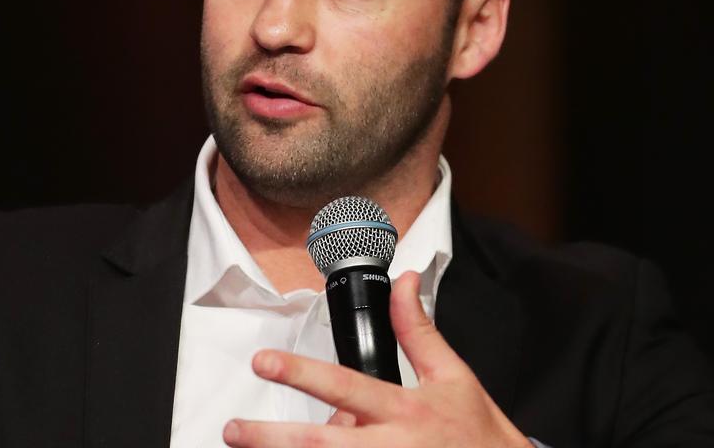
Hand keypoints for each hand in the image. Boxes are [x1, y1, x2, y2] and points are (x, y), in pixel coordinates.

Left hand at [222, 271, 531, 447]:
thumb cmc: (479, 434)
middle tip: (233, 428)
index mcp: (405, 410)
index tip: (263, 361)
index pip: (344, 386)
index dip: (301, 372)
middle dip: (272, 438)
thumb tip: (404, 280)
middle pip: (322, 444)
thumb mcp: (454, 376)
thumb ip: (419, 330)